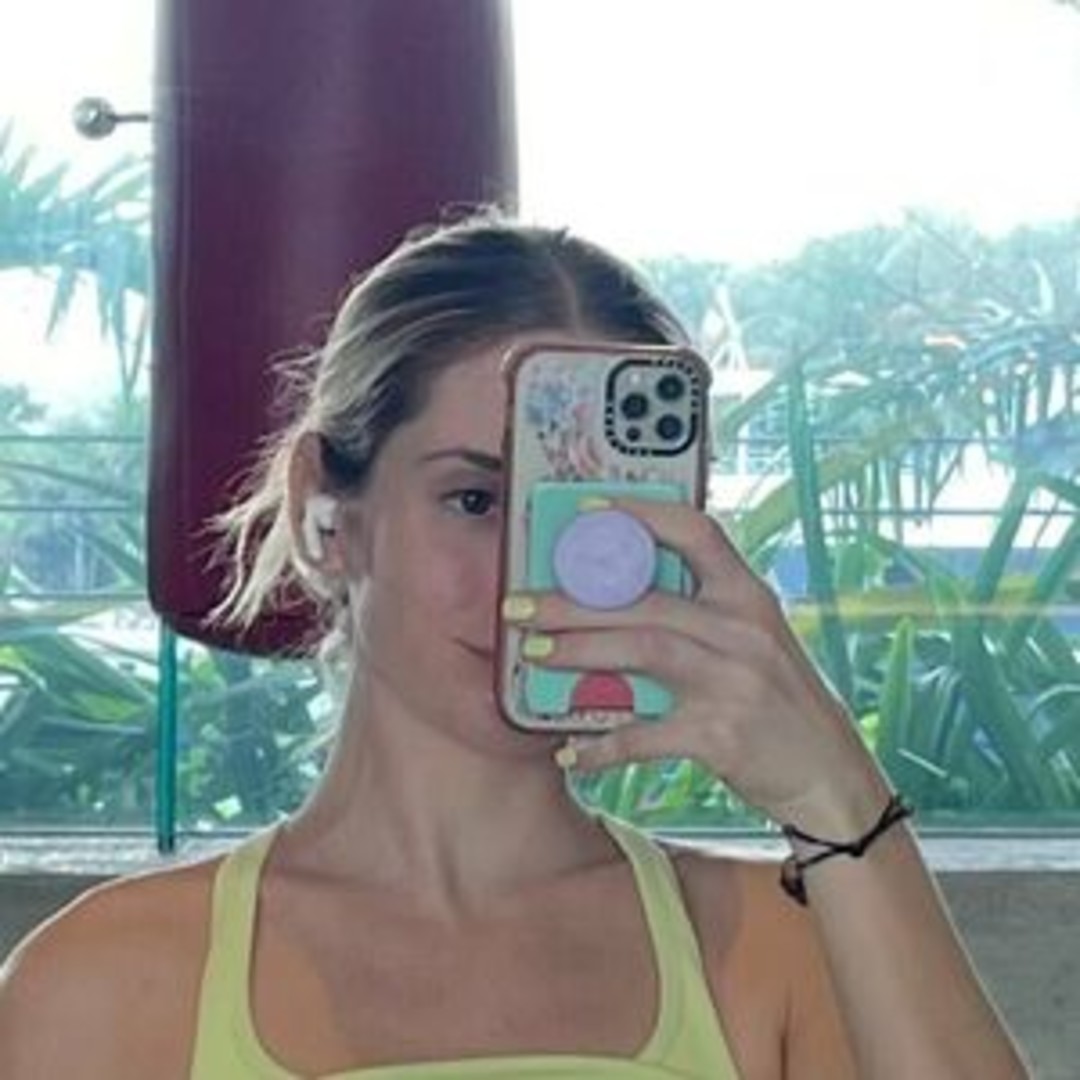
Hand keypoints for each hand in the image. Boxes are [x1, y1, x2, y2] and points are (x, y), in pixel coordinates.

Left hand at [505, 497, 893, 834]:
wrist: (830, 776)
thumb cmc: (783, 704)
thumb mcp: (757, 643)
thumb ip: (704, 616)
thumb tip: (619, 603)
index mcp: (750, 597)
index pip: (696, 532)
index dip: (640, 514)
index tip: (588, 510)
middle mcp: (743, 629)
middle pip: (645, 600)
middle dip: (573, 602)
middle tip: (520, 607)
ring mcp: (733, 681)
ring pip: (641, 650)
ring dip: (579, 651)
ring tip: (535, 654)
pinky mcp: (720, 734)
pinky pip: (645, 735)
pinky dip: (603, 745)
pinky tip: (572, 751)